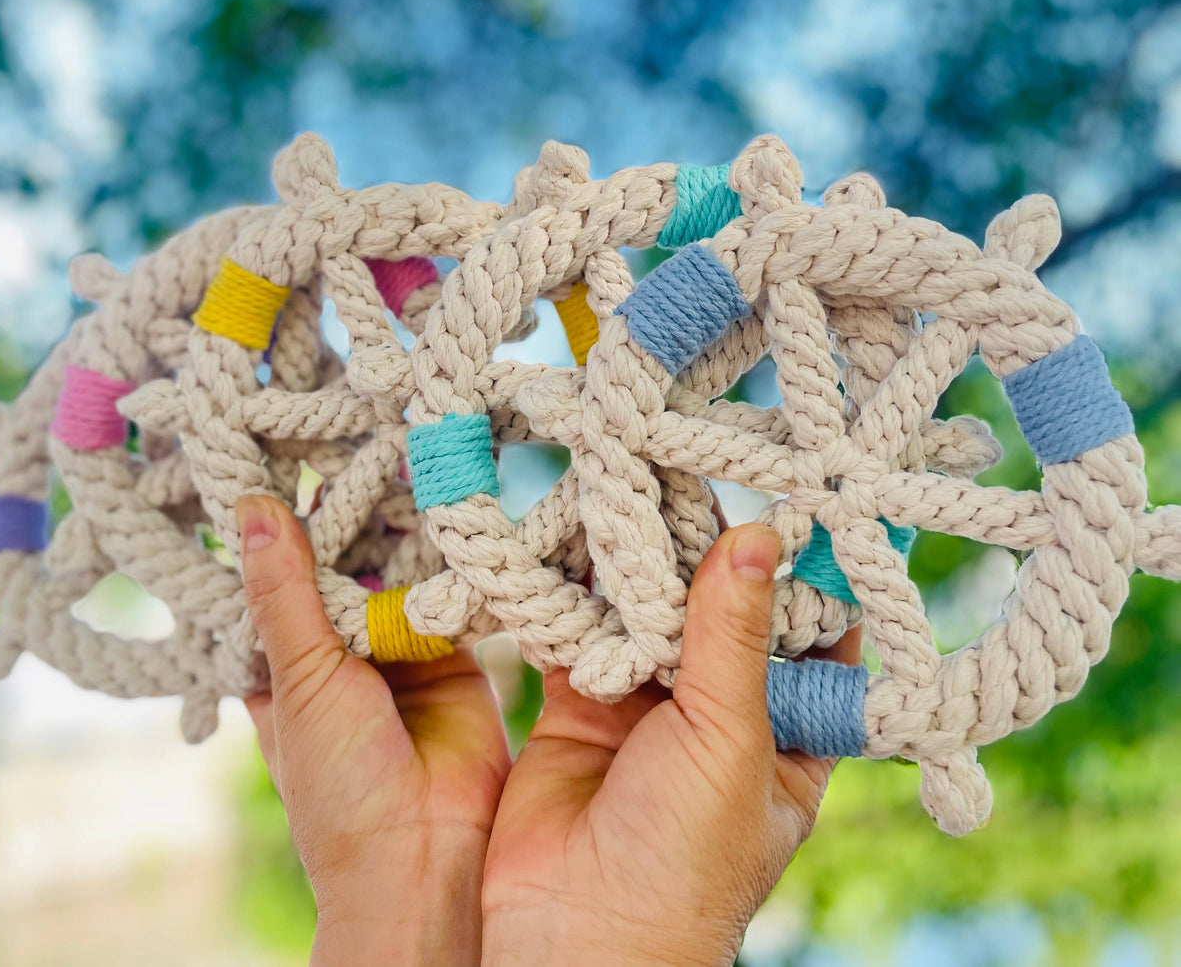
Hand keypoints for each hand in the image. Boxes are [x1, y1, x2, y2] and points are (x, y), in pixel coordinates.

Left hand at [235, 494, 510, 965]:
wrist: (426, 856)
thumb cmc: (340, 784)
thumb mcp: (300, 680)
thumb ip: (286, 594)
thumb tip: (255, 507)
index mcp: (285, 664)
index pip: (281, 578)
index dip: (283, 528)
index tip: (285, 457)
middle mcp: (340, 653)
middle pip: (344, 569)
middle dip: (351, 521)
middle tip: (355, 441)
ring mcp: (399, 654)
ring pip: (396, 577)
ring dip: (402, 535)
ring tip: (406, 455)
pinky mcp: (455, 659)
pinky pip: (450, 599)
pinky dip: (451, 566)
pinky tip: (452, 507)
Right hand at [481, 523, 860, 964]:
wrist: (573, 935)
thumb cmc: (683, 863)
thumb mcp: (730, 741)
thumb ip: (734, 638)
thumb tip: (757, 536)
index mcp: (791, 732)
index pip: (815, 634)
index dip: (807, 570)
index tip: (797, 493)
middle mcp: (723, 712)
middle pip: (724, 609)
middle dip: (706, 549)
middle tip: (693, 465)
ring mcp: (649, 707)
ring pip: (650, 613)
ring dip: (637, 562)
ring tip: (629, 484)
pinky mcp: (580, 704)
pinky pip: (582, 632)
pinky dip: (573, 591)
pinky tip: (570, 538)